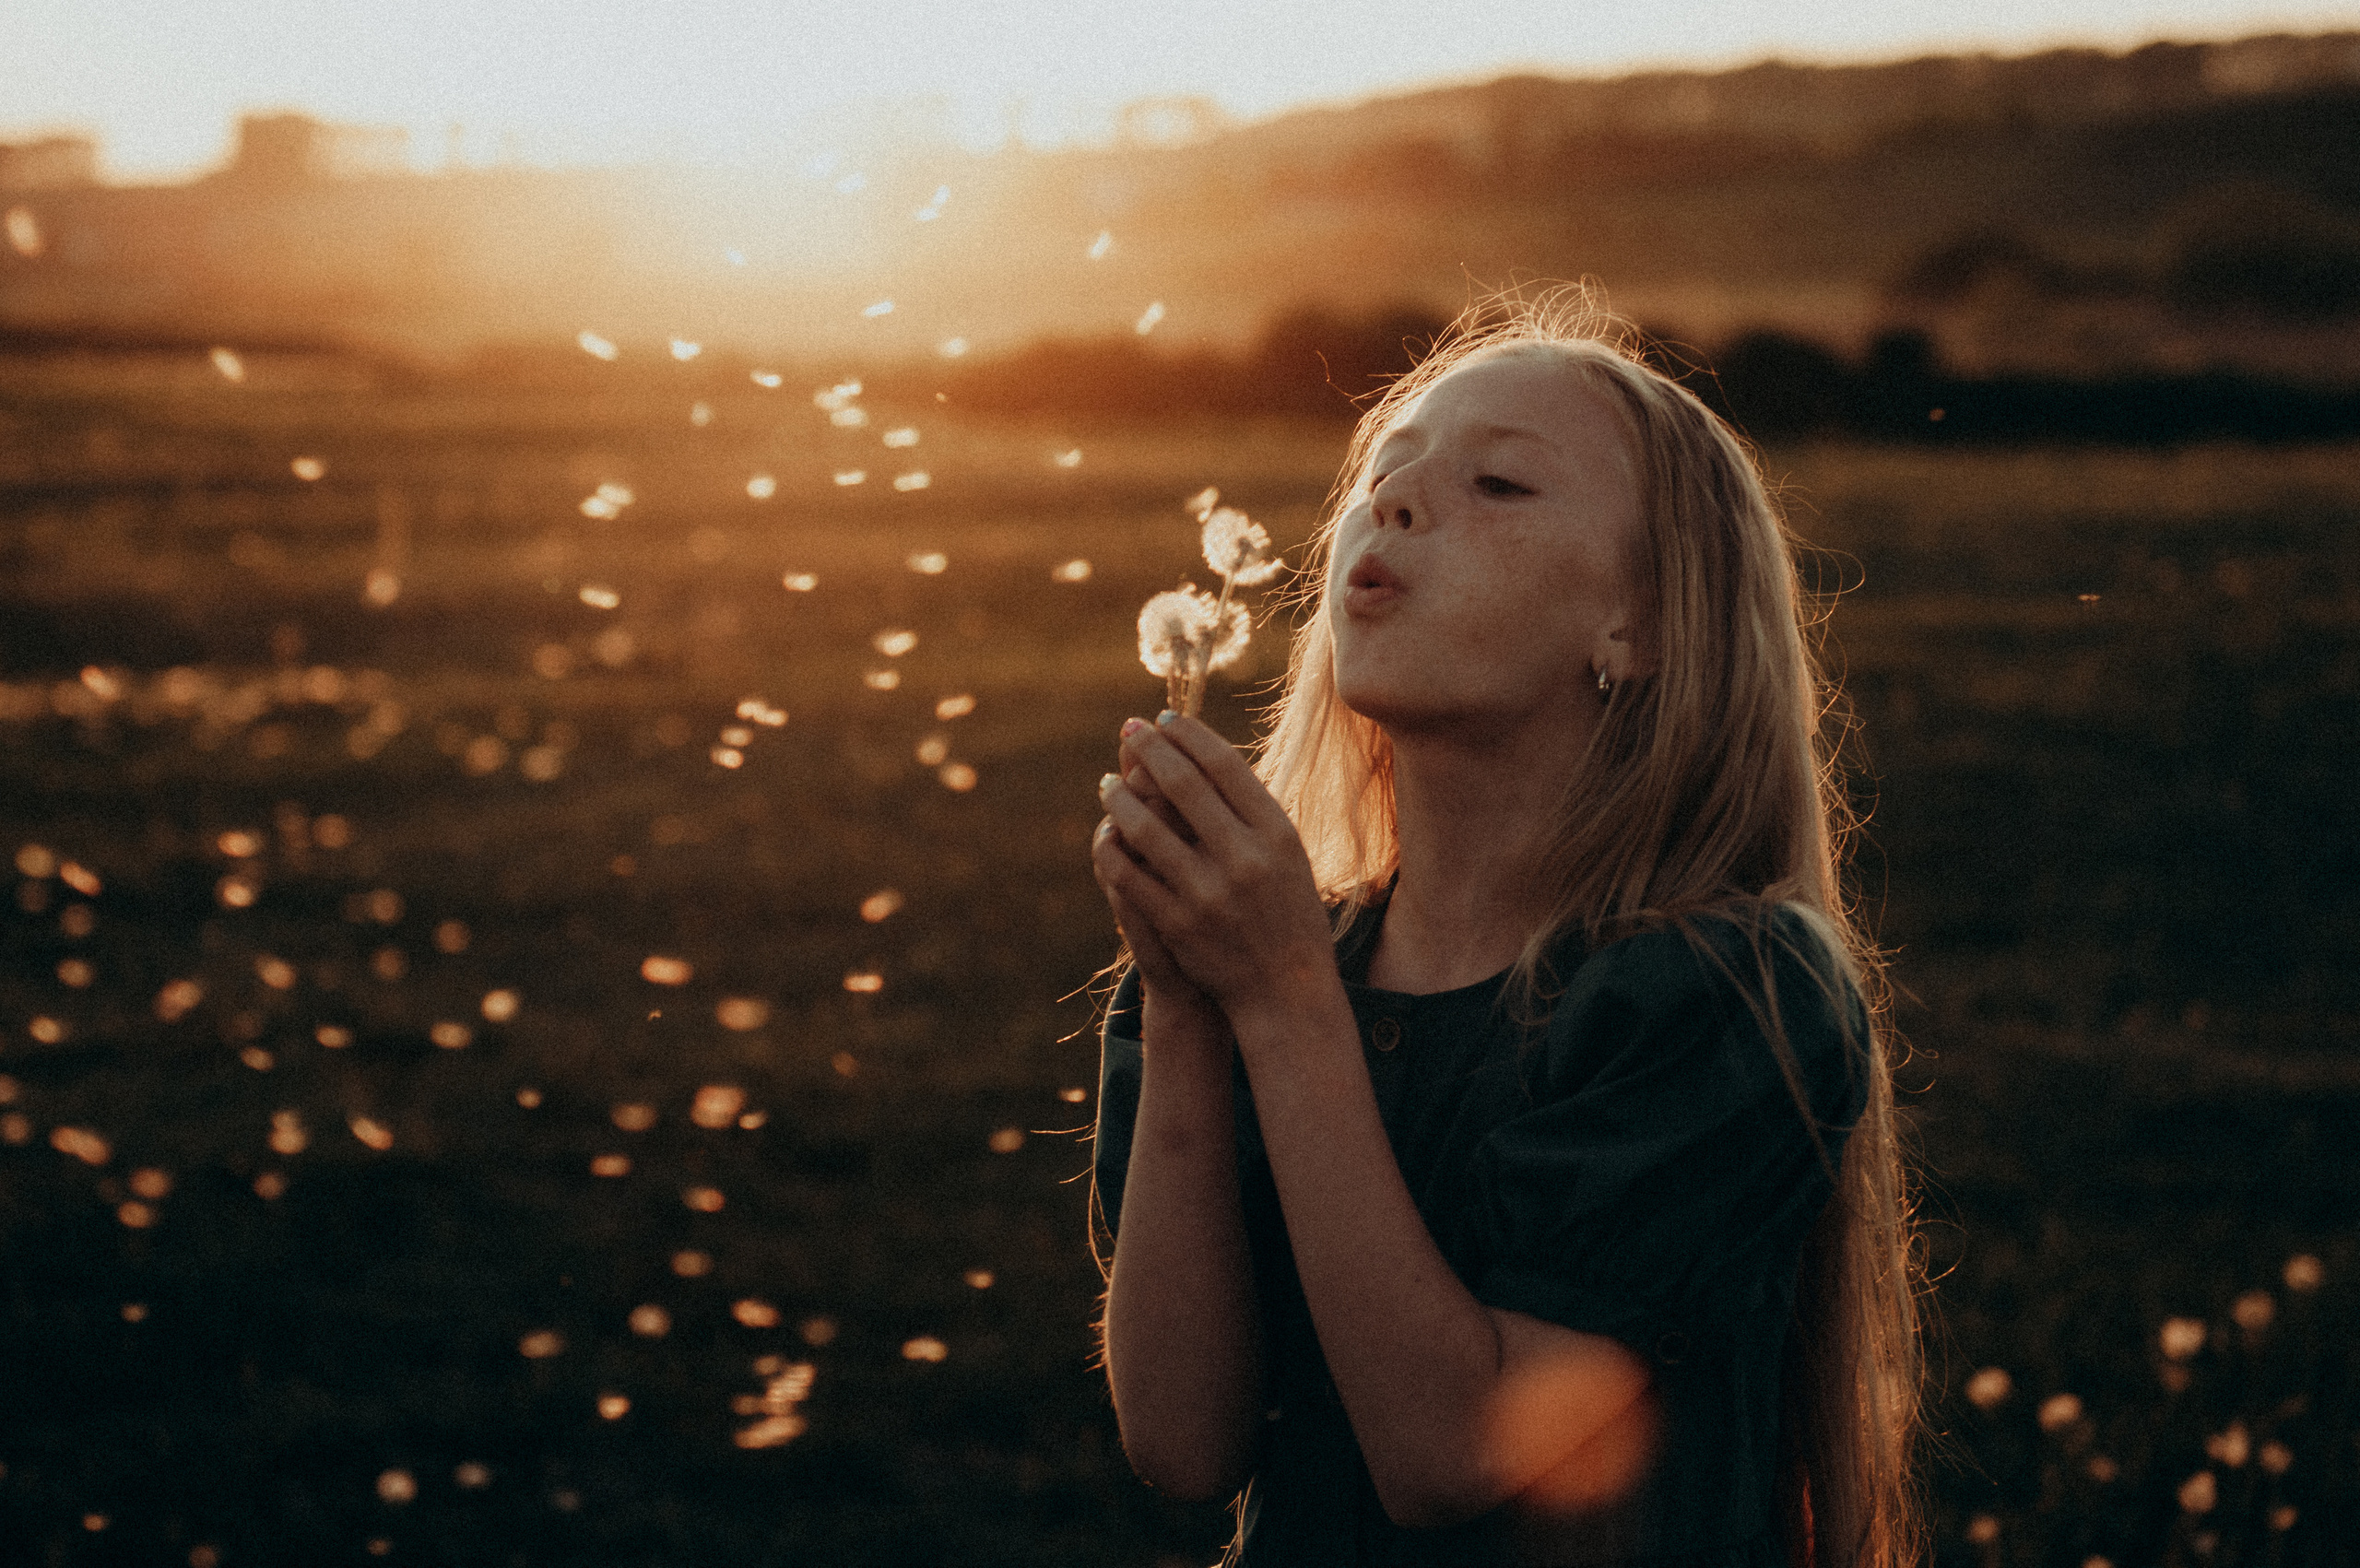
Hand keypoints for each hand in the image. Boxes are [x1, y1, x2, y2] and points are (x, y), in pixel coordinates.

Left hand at [1092, 712, 1335, 1017]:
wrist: (1286, 990)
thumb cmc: (1288, 913)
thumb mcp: (1287, 856)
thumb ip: (1252, 811)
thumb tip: (1204, 755)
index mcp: (1277, 833)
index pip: (1225, 765)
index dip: (1190, 735)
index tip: (1166, 719)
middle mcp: (1246, 857)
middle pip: (1183, 784)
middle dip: (1150, 749)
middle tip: (1129, 729)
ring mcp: (1209, 892)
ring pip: (1146, 827)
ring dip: (1119, 797)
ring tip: (1108, 781)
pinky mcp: (1178, 924)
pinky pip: (1129, 875)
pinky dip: (1112, 848)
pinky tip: (1106, 833)